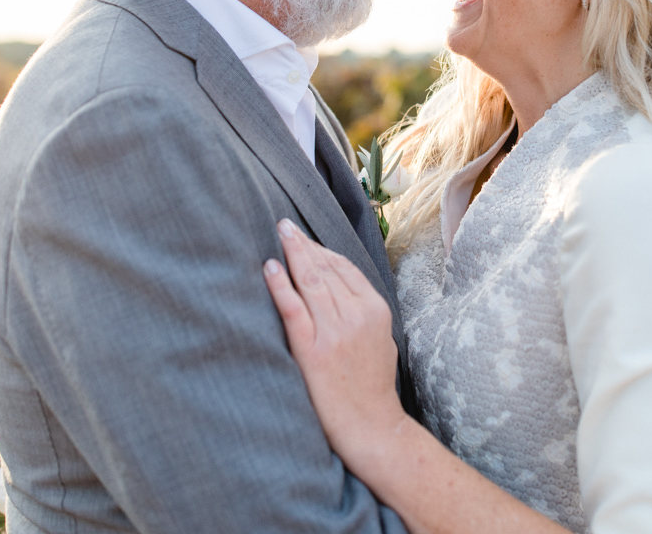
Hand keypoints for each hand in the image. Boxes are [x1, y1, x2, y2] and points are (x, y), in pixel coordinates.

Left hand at [264, 219, 408, 460]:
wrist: (370, 426)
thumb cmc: (372, 385)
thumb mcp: (381, 339)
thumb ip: (364, 310)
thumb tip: (341, 286)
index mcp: (375, 310)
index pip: (344, 268)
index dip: (321, 249)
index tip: (304, 237)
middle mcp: (356, 315)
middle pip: (325, 269)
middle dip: (303, 244)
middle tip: (285, 225)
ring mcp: (334, 331)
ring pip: (310, 281)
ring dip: (292, 254)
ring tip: (279, 235)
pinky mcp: (313, 350)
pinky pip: (293, 309)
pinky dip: (280, 285)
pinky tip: (270, 267)